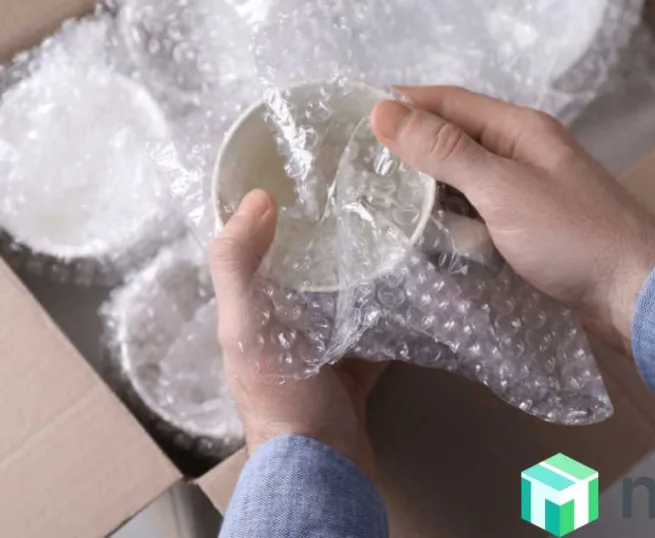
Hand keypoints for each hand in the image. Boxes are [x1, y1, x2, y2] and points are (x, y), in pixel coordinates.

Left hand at [208, 189, 384, 476]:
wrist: (324, 466)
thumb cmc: (279, 396)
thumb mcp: (245, 327)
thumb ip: (238, 265)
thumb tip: (254, 197)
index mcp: (254, 309)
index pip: (258, 247)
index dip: (273, 209)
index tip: (302, 168)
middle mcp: (286, 323)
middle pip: (308, 267)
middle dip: (330, 233)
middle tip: (364, 190)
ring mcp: (326, 345)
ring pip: (347, 293)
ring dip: (366, 266)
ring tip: (395, 225)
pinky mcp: (360, 364)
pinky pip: (381, 326)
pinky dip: (396, 307)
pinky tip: (416, 279)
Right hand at [370, 86, 654, 353]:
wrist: (636, 295)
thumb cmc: (574, 237)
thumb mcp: (502, 189)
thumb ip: (445, 151)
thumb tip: (385, 110)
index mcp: (520, 129)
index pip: (448, 101)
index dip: (400, 103)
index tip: (349, 115)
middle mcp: (521, 153)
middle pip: (452, 139)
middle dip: (406, 148)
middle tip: (352, 164)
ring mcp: (524, 192)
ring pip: (460, 180)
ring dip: (422, 188)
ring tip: (371, 199)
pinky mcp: (525, 229)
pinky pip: (474, 214)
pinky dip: (445, 220)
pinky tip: (416, 233)